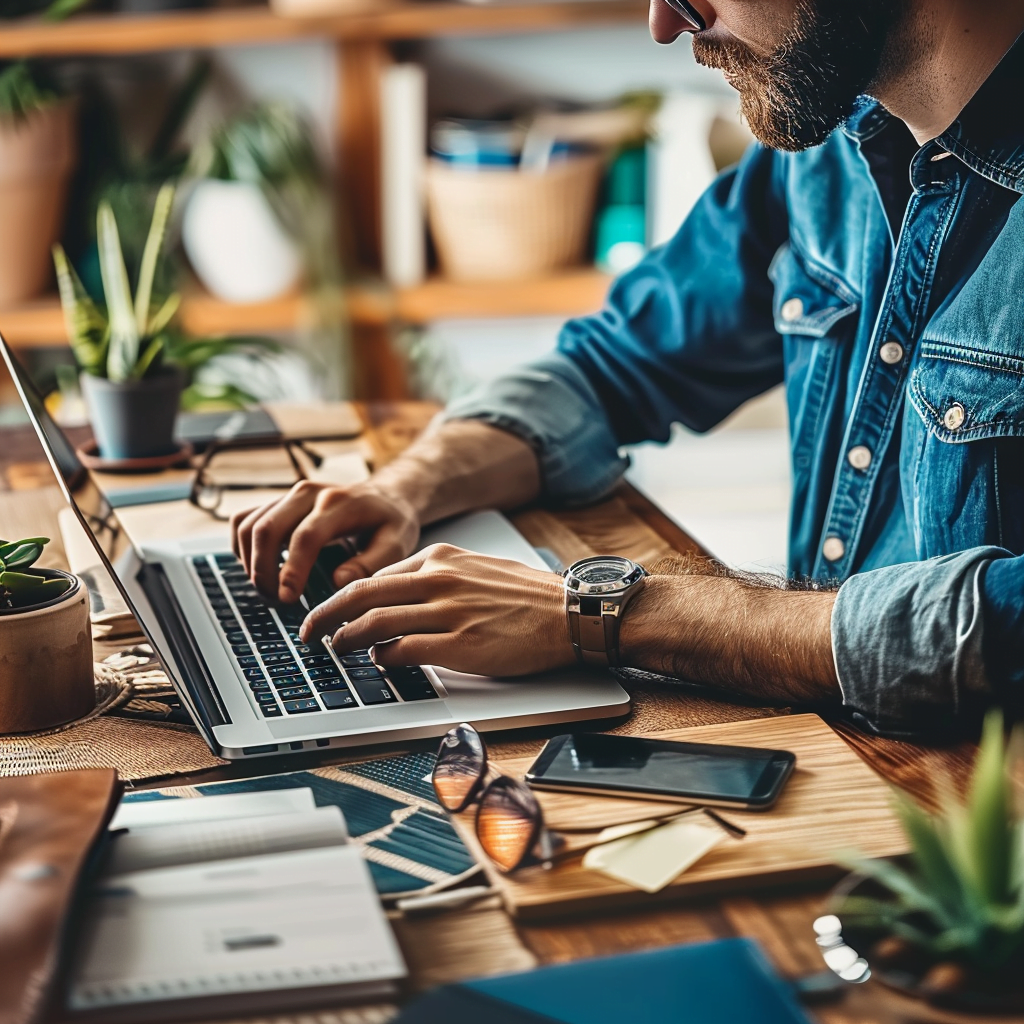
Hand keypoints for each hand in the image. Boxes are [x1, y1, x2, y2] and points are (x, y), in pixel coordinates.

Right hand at [230, 480, 419, 602]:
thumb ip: (371, 564)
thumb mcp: (396, 544)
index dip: (292, 570)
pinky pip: (244, 520)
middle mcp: (309, 493)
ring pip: (249, 525)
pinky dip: (242, 548)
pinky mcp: (278, 502)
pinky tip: (259, 568)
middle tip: (276, 600)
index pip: (305, 536)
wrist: (385, 496)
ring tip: (269, 589)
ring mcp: (289, 495)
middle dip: (263, 570)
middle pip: (267, 529)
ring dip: (250, 562)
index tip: (287, 598)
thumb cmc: (390, 523)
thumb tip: (337, 582)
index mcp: (339, 503)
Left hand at [299, 543, 574, 676]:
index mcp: (442, 558)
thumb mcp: (476, 570)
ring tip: (336, 649)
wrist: (569, 613)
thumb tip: (399, 600)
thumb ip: (438, 579)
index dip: (345, 596)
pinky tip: (379, 662)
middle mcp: (439, 580)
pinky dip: (383, 657)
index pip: (376, 576)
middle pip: (362, 595)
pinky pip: (405, 651)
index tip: (331, 610)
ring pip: (375, 623)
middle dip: (326, 614)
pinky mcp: (460, 645)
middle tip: (308, 631)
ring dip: (347, 638)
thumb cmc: (528, 597)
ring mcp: (448, 612)